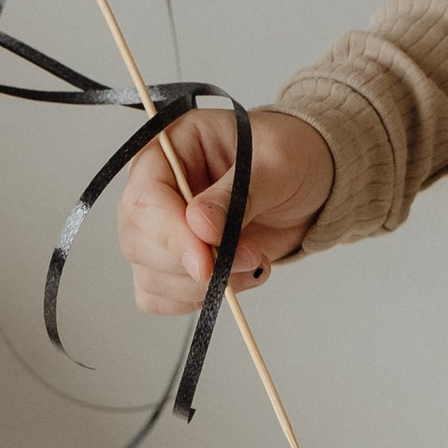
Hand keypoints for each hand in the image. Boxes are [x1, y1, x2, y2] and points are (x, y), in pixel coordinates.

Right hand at [116, 103, 332, 314]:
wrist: (309, 182)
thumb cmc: (292, 156)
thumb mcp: (277, 163)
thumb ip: (239, 193)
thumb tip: (199, 226)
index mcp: (171, 148)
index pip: (144, 198)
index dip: (170, 235)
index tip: (207, 262)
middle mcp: (157, 188)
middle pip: (138, 243)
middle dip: (195, 266)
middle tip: (250, 258)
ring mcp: (160, 228)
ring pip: (151, 276)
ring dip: (204, 286)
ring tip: (255, 262)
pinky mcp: (173, 261)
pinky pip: (160, 296)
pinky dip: (198, 299)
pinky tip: (236, 278)